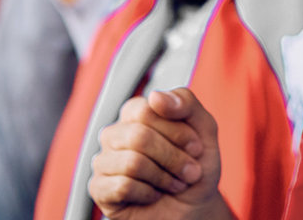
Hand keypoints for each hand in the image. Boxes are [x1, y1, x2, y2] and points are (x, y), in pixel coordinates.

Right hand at [88, 88, 229, 219]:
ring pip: (132, 163)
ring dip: (164, 178)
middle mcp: (115, 134)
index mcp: (136, 113)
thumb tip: (155, 96)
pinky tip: (154, 195)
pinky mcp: (99, 189)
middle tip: (191, 172)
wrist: (194, 207)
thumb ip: (185, 103)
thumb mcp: (204, 130)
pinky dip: (149, 194)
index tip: (196, 148)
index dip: (178, 131)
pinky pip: (122, 187)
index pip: (148, 109)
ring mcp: (104, 161)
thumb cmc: (195, 166)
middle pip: (139, 136)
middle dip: (173, 158)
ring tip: (175, 184)